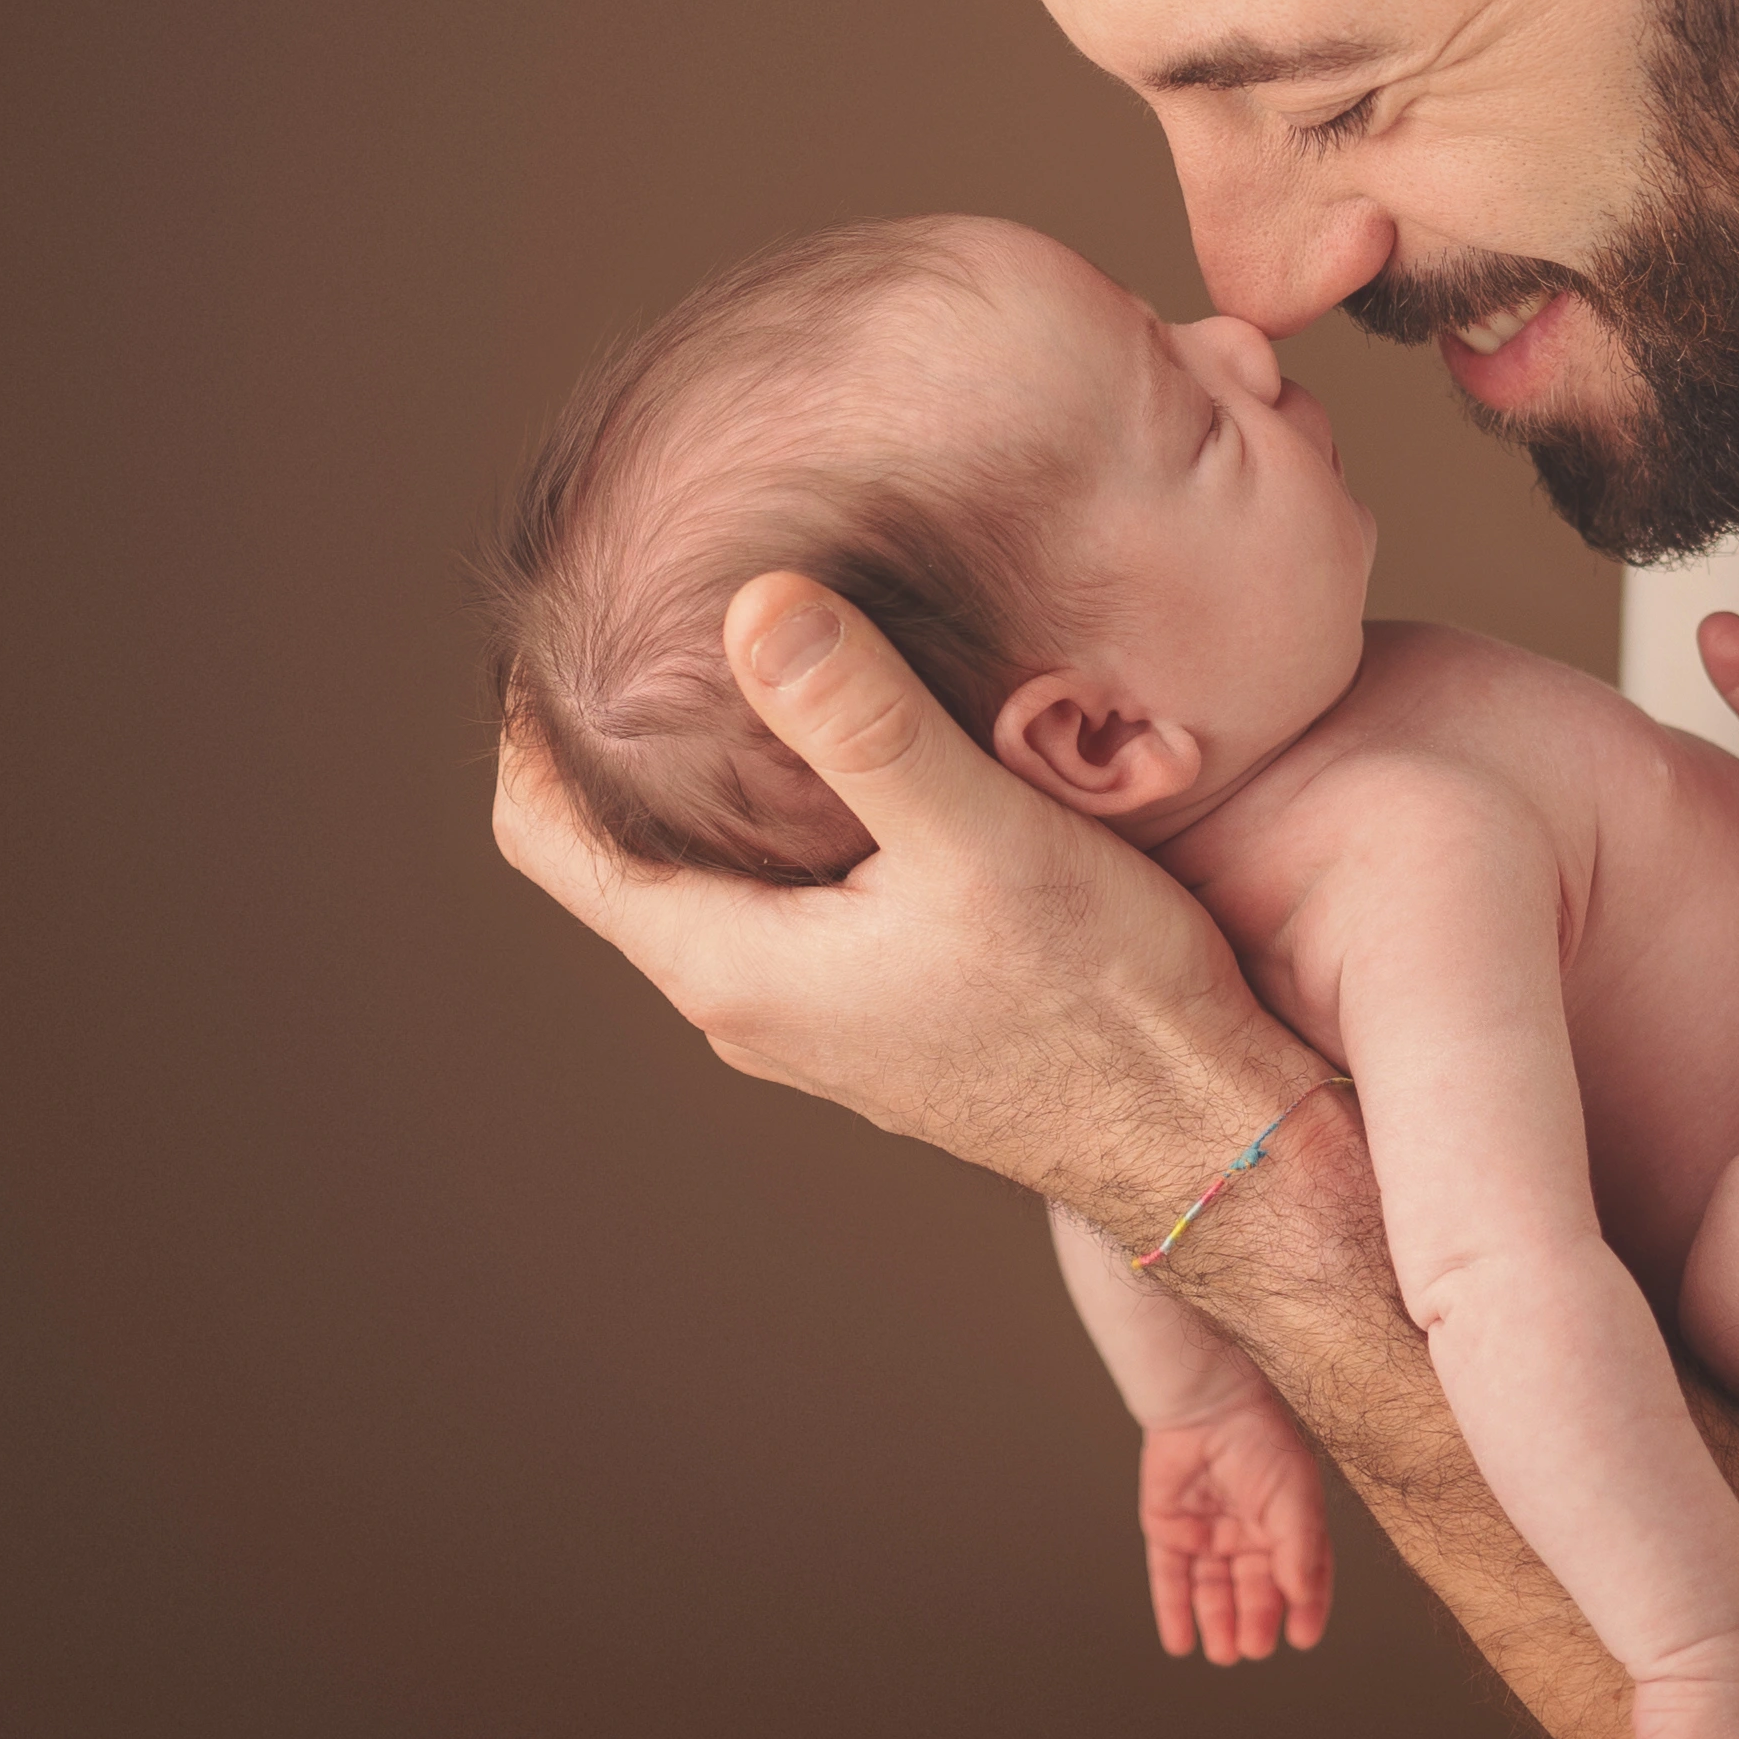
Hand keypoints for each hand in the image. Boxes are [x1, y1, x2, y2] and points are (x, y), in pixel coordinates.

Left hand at [489, 573, 1310, 1222]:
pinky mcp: (881, 1008)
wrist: (1209, 1141)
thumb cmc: (1106, 1005)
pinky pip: (788, 892)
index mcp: (734, 967)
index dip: (528, 718)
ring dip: (707, 770)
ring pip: (708, 871)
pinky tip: (856, 742)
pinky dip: (785, 810)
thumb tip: (753, 606)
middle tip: (645, 596)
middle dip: (612, 728)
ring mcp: (815, 1014)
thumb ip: (867, 725)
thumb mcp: (984, 837)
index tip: (560, 611)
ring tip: (745, 648)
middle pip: (615, 848)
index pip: (546, 833)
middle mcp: (750, 1003)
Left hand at [1137, 1391, 1334, 1665]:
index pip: (1301, 1577)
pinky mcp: (1168, 1531)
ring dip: (1218, 1623)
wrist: (1205, 1402)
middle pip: (1255, 1590)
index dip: (1305, 1609)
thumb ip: (1300, 1545)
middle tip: (1254, 1646)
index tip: (1302, 1638)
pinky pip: (1171, 1578)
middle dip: (1256, 1620)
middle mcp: (1248, 1535)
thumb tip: (1301, 1594)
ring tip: (1223, 1652)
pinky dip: (1174, 1612)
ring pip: (1213, 1591)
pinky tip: (1179, 1643)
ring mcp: (1208, 1534)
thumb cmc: (1261, 1440)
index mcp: (1287, 1525)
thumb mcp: (1294, 1494)